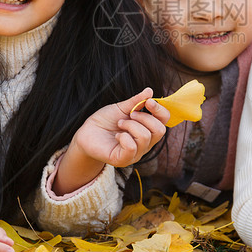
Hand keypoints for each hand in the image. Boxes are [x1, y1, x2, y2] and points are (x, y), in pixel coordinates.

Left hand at [53, 88, 168, 194]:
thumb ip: (136, 101)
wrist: (86, 133)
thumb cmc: (105, 121)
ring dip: (130, 125)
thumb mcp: (121, 108)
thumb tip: (150, 91)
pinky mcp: (123, 160)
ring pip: (145, 137)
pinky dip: (123, 137)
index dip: (160, 109)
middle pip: (160, 130)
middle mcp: (145, 143)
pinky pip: (132, 148)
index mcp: (147, 129)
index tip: (148, 102)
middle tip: (130, 115)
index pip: (165, 121)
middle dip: (144, 118)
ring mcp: (136, 153)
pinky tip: (117, 136)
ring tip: (119, 124)